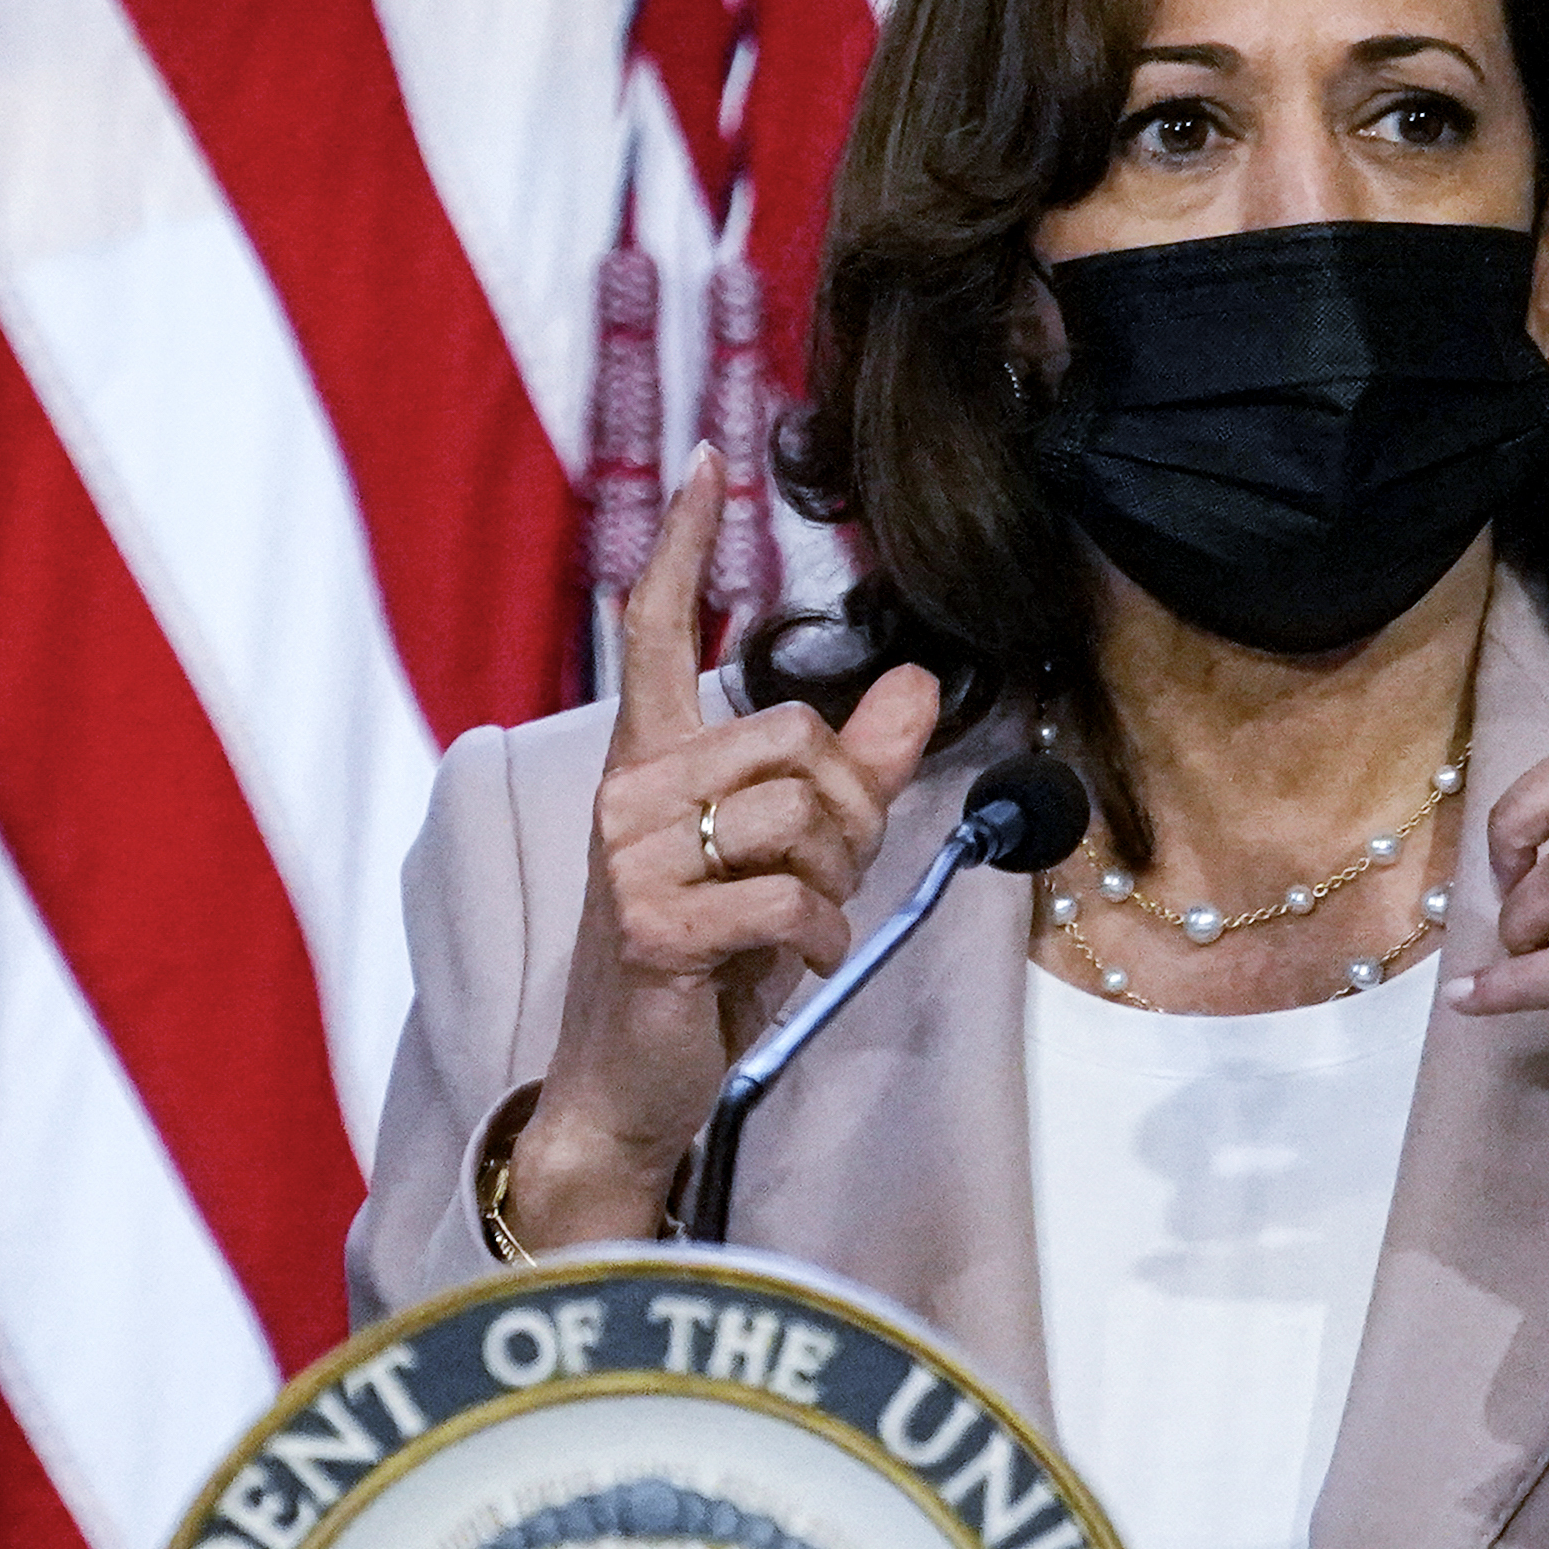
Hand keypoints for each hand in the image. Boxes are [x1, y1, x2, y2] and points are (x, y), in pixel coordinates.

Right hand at [509, 445, 938, 1249]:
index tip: (711, 462)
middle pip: (795, 733)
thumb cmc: (703, 964)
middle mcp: (628, 793)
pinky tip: (785, 967)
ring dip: (832, 878)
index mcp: (649, 762)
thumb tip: (921, 684)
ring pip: (802, 812)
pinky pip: (791, 898)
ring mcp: (631, 858)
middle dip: (845, 810)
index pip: (658, 630)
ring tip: (791, 925)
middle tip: (815, 879)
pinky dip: (816, 939)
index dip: (685, 544)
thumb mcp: (788, 858)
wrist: (629, 1086)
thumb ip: (854, 771)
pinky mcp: (654, 923)